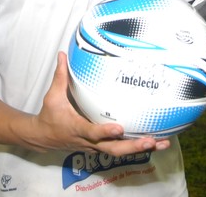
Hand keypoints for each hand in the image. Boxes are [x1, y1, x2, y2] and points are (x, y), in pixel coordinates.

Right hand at [27, 52, 170, 155]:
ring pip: (120, 152)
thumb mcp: (52, 96)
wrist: (44, 138)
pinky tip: (155, 143)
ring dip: (141, 148)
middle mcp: (88, 141)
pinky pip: (120, 150)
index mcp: (76, 128)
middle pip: (113, 149)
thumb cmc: (50, 116)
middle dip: (133, 146)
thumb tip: (62, 54)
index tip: (119, 128)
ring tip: (162, 143)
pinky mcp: (100, 148)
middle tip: (151, 140)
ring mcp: (95, 147)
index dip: (105, 132)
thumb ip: (60, 76)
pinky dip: (137, 148)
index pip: (92, 132)